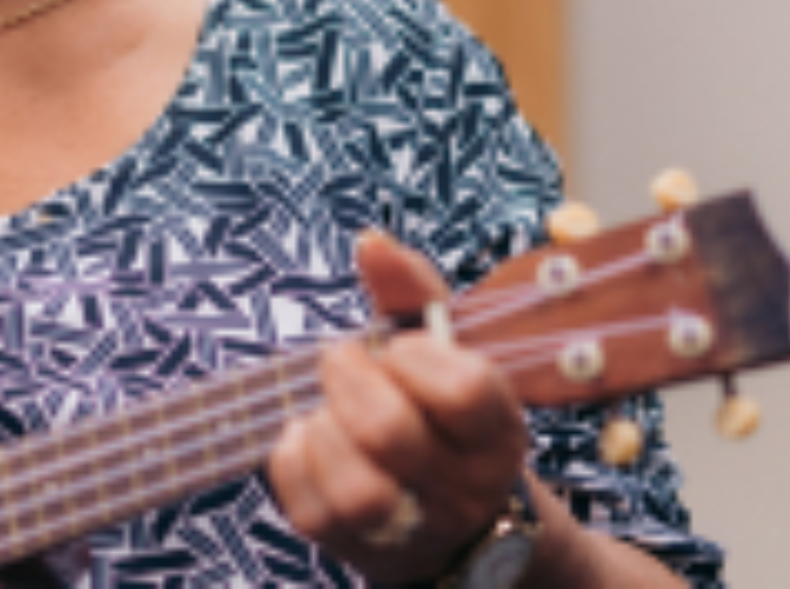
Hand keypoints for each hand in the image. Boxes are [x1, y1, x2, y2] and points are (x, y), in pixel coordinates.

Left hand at [264, 232, 528, 585]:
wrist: (448, 522)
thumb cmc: (438, 414)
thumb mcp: (444, 352)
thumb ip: (411, 290)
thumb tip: (370, 241)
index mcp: (497, 430)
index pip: (462, 392)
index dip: (411, 357)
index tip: (393, 347)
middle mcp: (465, 488)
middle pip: (392, 433)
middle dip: (348, 379)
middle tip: (340, 361)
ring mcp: (412, 527)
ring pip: (357, 490)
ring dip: (324, 430)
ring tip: (327, 410)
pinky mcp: (355, 549)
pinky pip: (309, 509)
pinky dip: (293, 460)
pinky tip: (308, 438)